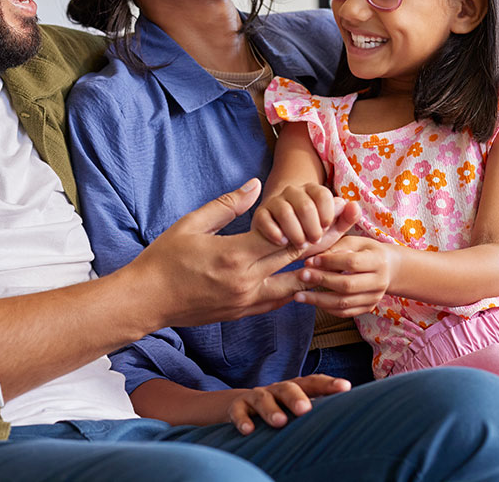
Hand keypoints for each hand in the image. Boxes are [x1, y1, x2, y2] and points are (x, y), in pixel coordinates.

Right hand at [128, 179, 361, 332]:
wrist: (147, 300)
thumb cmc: (164, 258)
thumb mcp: (192, 223)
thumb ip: (227, 204)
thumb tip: (256, 185)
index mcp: (234, 256)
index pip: (285, 238)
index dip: (314, 222)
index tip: (335, 208)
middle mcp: (246, 282)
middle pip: (297, 260)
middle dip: (327, 239)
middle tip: (351, 223)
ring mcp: (246, 302)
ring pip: (293, 285)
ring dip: (315, 268)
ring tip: (339, 254)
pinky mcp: (242, 314)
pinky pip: (277, 300)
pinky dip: (294, 287)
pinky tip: (305, 277)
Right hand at [228, 374, 350, 433]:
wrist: (239, 405)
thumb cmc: (278, 409)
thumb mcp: (295, 408)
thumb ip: (316, 410)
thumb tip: (349, 419)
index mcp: (294, 389)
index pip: (313, 382)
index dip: (328, 384)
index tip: (346, 387)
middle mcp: (276, 390)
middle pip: (287, 388)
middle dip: (296, 397)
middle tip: (305, 410)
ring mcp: (256, 397)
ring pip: (262, 398)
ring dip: (271, 409)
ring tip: (279, 422)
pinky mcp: (237, 407)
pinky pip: (238, 411)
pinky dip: (242, 420)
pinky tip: (248, 431)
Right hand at [254, 183, 339, 247]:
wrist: (284, 238)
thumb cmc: (311, 233)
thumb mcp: (331, 230)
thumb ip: (345, 219)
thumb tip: (354, 206)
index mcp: (312, 191)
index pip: (322, 194)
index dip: (327, 213)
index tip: (326, 228)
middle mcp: (292, 192)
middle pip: (305, 205)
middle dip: (312, 228)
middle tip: (314, 240)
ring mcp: (275, 202)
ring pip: (285, 212)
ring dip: (296, 233)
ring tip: (300, 244)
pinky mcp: (260, 214)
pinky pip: (265, 220)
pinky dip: (276, 233)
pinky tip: (283, 242)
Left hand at [293, 235, 398, 315]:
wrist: (388, 268)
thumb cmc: (365, 250)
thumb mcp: (353, 242)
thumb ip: (334, 248)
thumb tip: (309, 260)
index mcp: (377, 260)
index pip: (351, 263)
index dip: (329, 262)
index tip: (310, 261)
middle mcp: (379, 282)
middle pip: (347, 285)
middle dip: (321, 281)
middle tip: (301, 276)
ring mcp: (374, 298)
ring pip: (344, 303)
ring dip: (319, 300)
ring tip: (298, 295)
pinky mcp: (368, 308)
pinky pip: (345, 313)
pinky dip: (327, 308)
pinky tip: (312, 301)